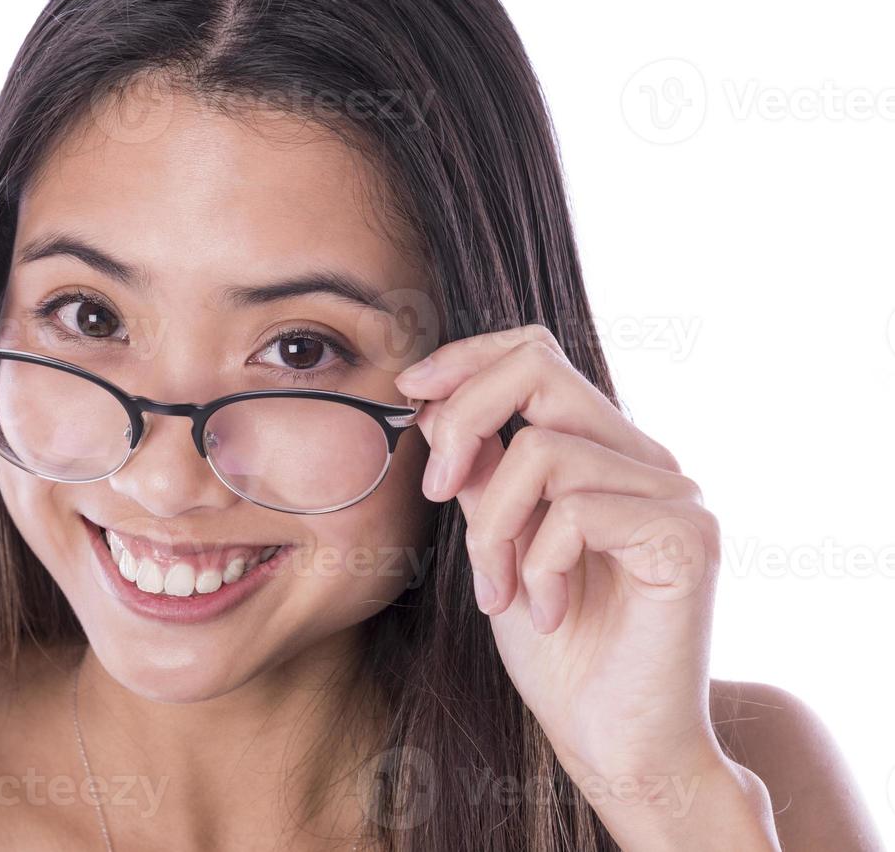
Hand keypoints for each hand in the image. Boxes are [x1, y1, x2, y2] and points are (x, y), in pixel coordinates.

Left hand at [394, 326, 728, 799]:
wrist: (615, 741)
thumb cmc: (557, 651)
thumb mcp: (496, 542)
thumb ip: (481, 473)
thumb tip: (436, 404)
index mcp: (604, 452)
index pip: (538, 355)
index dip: (467, 359)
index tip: (409, 392)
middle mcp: (646, 459)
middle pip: (540, 368)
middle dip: (464, 419)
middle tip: (435, 491)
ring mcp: (675, 494)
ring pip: (543, 449)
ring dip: (493, 527)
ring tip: (496, 590)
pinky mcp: (688, 536)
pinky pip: (576, 510)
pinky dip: (537, 563)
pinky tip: (545, 612)